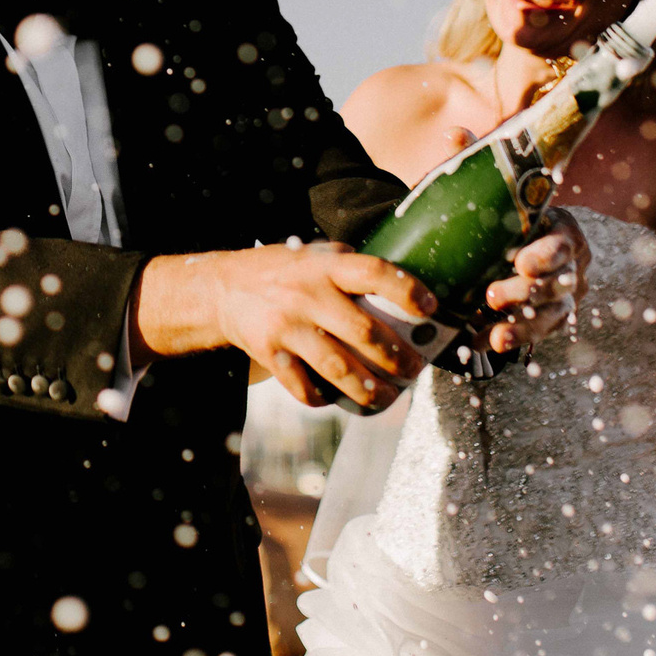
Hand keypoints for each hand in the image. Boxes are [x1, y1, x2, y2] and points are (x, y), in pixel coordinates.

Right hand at [132, 243, 437, 408]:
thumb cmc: (284, 272)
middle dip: (398, 357)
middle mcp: (307, 294)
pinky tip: (341, 400)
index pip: (373, 272)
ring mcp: (287, 327)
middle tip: (416, 369)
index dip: (406, 290)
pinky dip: (327, 400)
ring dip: (370, 389)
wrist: (224, 289)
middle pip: (363, 332)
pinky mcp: (270, 355)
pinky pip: (305, 388)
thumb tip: (407, 293)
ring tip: (389, 397)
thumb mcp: (316, 256)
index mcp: (326, 266)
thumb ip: (352, 270)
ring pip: (338, 368)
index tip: (431, 308)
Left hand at [478, 212, 589, 354]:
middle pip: (557, 285)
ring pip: (553, 316)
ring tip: (495, 338)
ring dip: (522, 328)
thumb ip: (501, 219)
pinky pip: (539, 332)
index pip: (561, 245)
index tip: (522, 265)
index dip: (544, 257)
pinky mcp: (557, 317)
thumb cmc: (520, 222)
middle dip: (524, 293)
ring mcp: (569, 296)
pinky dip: (511, 338)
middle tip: (492, 297)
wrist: (537, 238)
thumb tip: (461, 221)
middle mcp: (573, 267)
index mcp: (565, 233)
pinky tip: (484, 342)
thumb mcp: (516, 212)